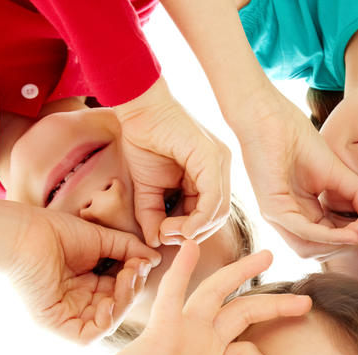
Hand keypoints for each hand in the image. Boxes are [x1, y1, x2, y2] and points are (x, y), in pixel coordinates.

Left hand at [0, 199, 162, 344]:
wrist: (20, 232)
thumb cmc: (51, 231)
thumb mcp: (101, 239)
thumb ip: (129, 250)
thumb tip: (155, 259)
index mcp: (86, 284)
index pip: (121, 290)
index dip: (135, 279)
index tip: (144, 261)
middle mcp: (78, 302)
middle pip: (118, 307)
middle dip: (132, 290)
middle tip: (137, 270)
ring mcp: (67, 315)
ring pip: (107, 322)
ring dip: (123, 303)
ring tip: (127, 279)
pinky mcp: (56, 324)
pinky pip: (88, 336)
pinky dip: (105, 322)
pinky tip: (111, 301)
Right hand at [71, 244, 311, 354]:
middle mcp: (201, 343)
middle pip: (246, 314)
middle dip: (276, 305)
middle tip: (305, 300)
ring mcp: (183, 331)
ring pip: (219, 293)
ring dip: (243, 273)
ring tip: (269, 255)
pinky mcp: (162, 328)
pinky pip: (174, 292)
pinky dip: (182, 268)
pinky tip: (193, 245)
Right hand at [114, 76, 231, 246]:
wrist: (137, 109)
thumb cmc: (143, 141)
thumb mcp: (147, 189)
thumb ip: (152, 215)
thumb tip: (154, 242)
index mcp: (210, 175)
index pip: (209, 215)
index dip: (188, 232)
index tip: (162, 234)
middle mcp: (220, 169)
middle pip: (217, 217)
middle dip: (192, 234)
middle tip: (165, 235)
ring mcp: (219, 162)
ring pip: (218, 210)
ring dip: (192, 229)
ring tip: (166, 229)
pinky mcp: (211, 157)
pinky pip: (213, 197)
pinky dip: (198, 218)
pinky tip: (180, 226)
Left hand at [233, 86, 357, 261]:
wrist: (269, 116)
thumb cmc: (296, 137)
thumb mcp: (337, 172)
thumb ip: (357, 194)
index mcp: (303, 210)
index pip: (330, 236)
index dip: (354, 233)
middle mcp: (289, 217)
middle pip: (321, 247)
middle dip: (349, 241)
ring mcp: (278, 215)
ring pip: (310, 247)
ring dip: (340, 243)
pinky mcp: (272, 208)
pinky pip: (302, 230)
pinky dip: (328, 235)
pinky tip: (349, 231)